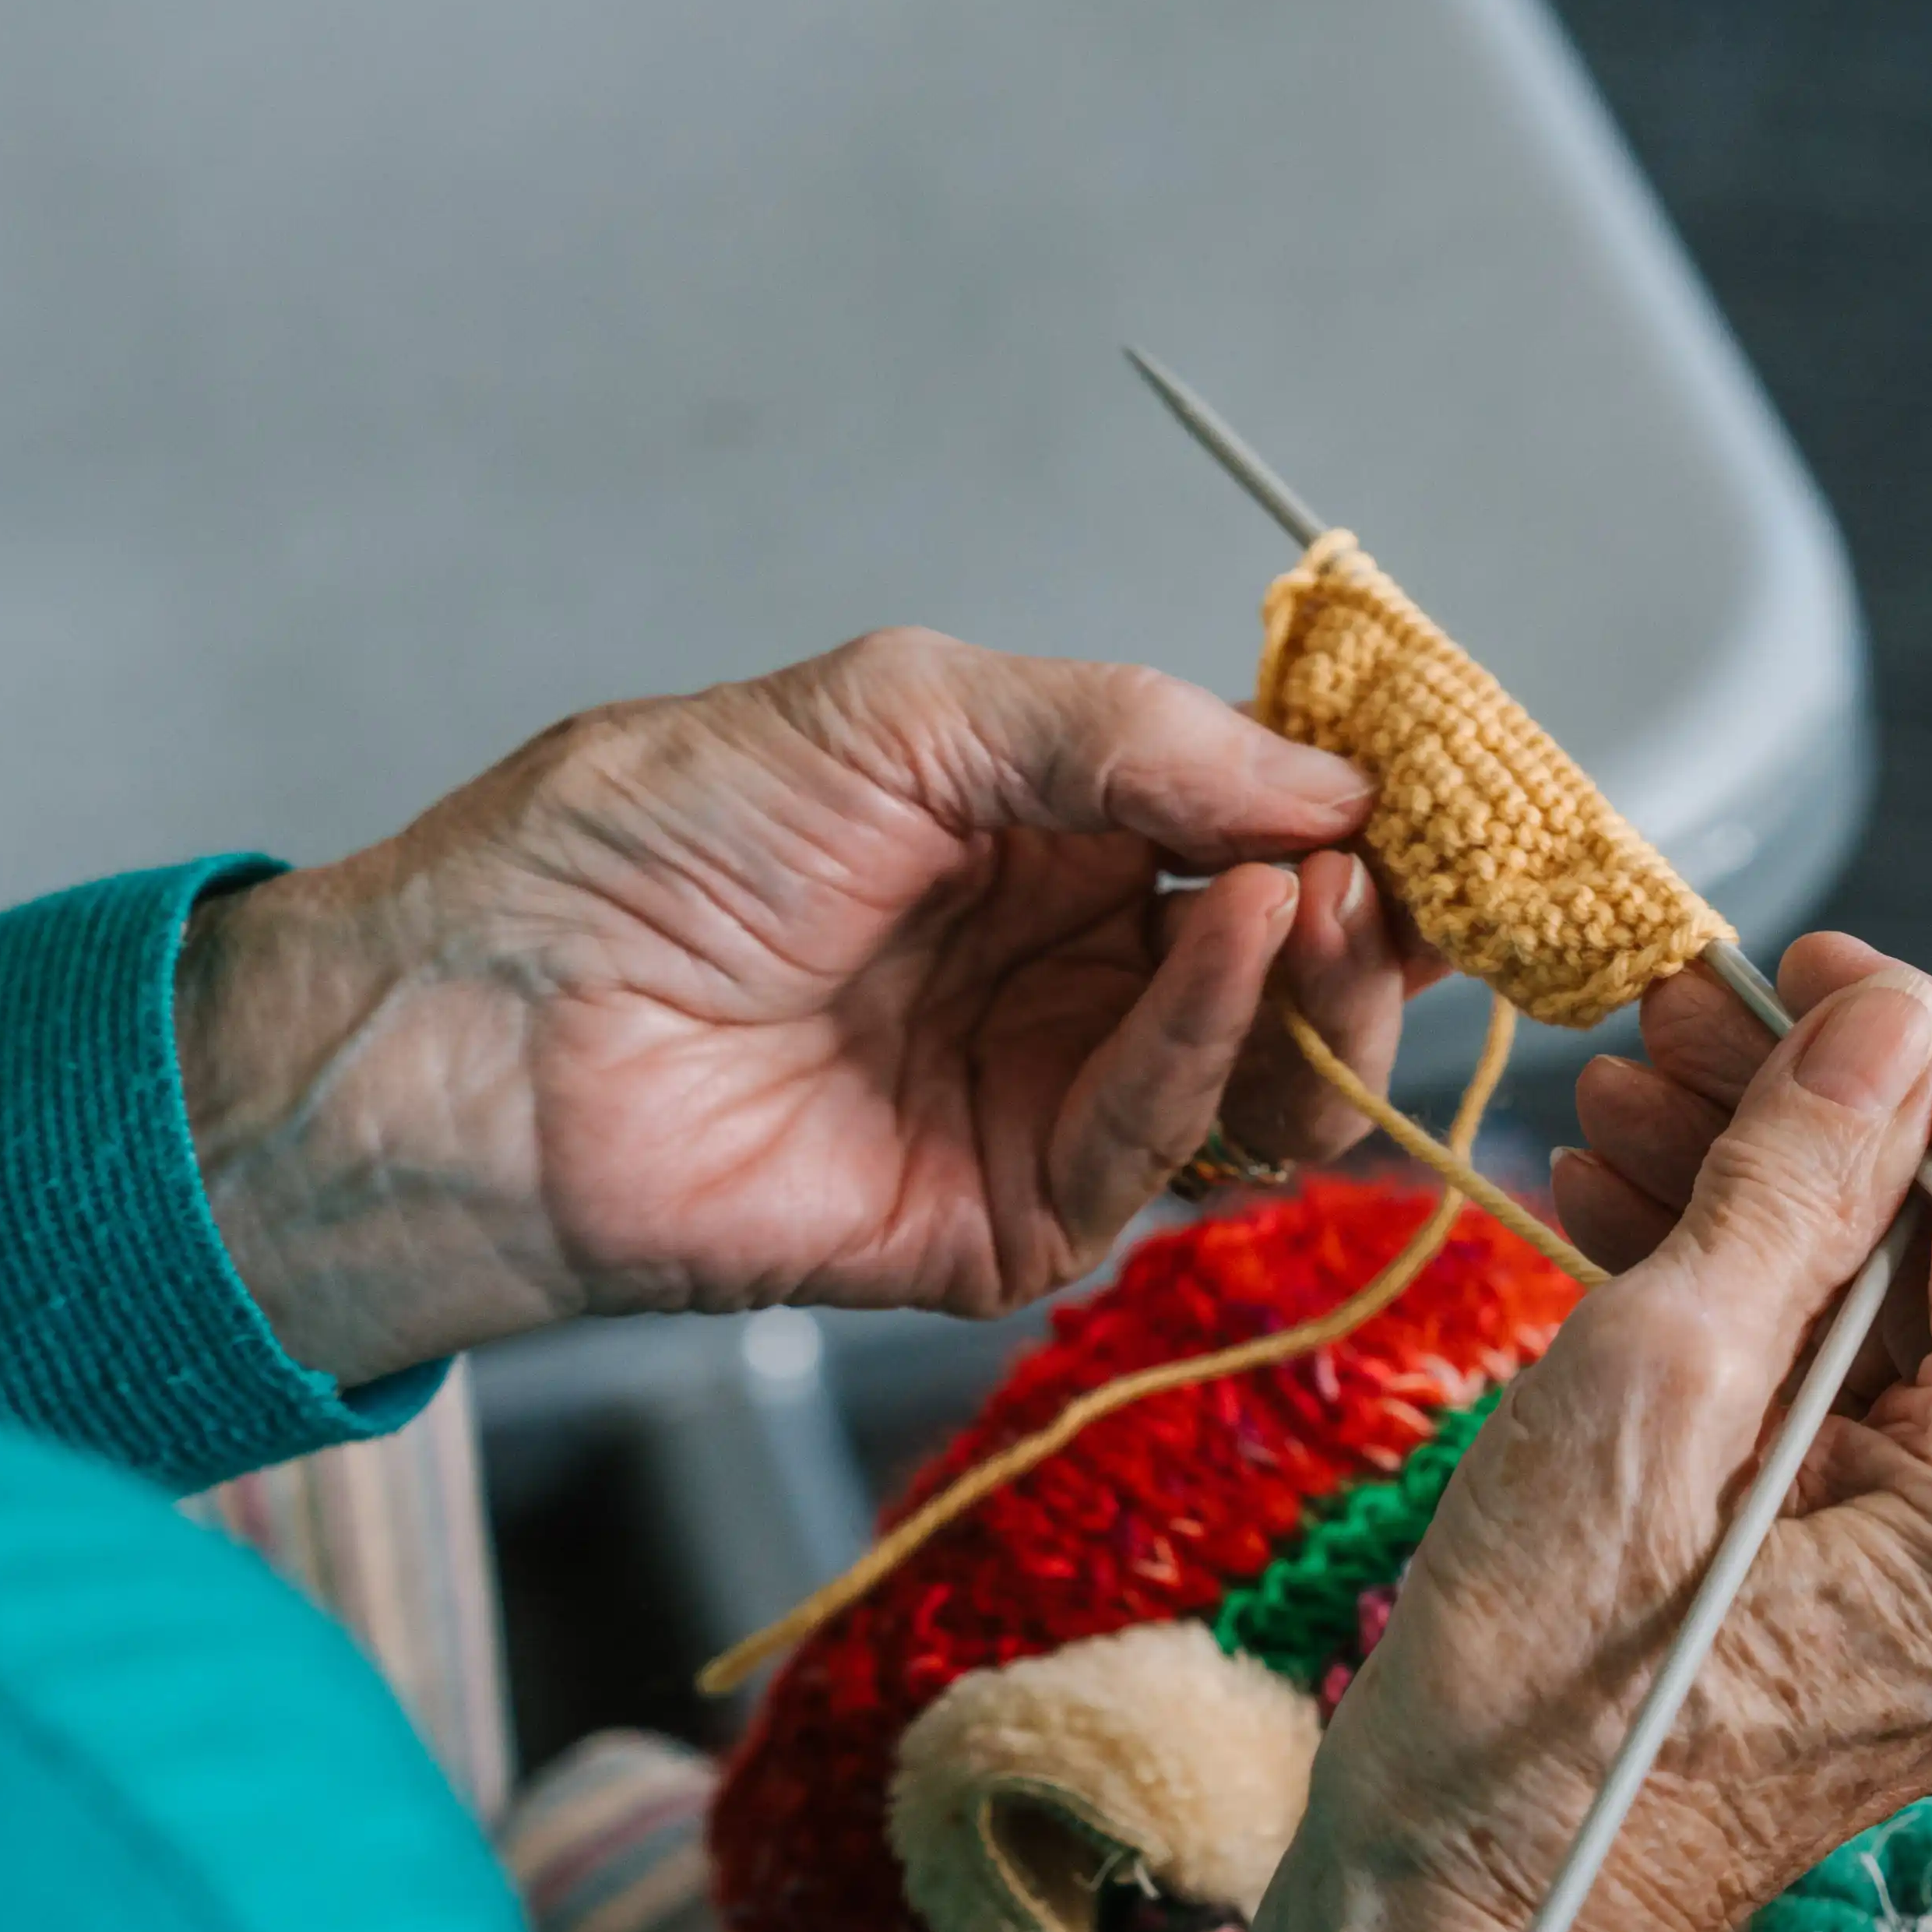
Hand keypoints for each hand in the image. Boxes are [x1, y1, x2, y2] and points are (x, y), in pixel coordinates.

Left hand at [176, 628, 1433, 1380]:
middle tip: (1391, 869)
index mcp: (1043, 844)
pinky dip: (1207, 1048)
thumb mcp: (905, 710)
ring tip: (1323, 905)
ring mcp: (1041, 1103)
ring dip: (1320, 989)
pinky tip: (1228, 949)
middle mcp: (1062, 976)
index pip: (1257, 836)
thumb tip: (1329, 784)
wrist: (486, 1028)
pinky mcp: (1006, 1221)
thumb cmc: (645, 844)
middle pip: (1290, 967)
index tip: (1446, 794)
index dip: (1358, 819)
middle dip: (1365, 916)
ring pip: (1258, 1075)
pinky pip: (1155, 1148)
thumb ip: (1127, 734)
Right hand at [1218, 936, 1931, 1931]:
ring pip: (1903, 1309)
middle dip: (1823, 1114)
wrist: (1461, 1930)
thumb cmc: (1534, 1709)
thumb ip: (1790, 1190)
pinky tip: (1636, 1193)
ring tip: (1624, 1087)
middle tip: (1674, 1008)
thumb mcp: (1648, 1396)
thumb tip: (1886, 1022)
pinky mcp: (1901, 1590)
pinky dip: (1753, 1293)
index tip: (1807, 957)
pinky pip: (1853, 1393)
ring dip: (1768, 1186)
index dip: (1928, 1054)